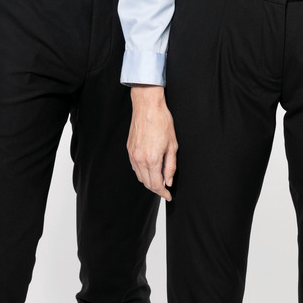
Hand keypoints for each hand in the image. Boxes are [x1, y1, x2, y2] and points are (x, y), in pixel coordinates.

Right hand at [127, 85, 177, 200]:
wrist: (147, 106)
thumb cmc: (162, 121)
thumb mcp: (173, 145)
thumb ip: (171, 166)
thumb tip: (169, 181)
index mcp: (152, 159)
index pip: (156, 184)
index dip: (163, 193)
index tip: (168, 196)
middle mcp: (140, 159)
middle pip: (147, 183)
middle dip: (156, 189)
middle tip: (165, 190)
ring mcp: (132, 154)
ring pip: (139, 176)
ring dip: (148, 181)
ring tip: (158, 180)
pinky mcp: (129, 149)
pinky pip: (134, 167)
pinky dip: (142, 172)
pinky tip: (149, 170)